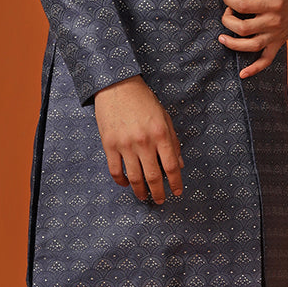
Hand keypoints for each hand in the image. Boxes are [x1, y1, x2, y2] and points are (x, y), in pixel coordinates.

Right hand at [93, 75, 183, 203]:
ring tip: (144, 197)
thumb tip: (178, 165)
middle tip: (160, 200)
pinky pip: (115, 170)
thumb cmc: (143, 101)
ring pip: (134, 177)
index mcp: (160, 134)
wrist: (116, 86)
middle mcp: (144, 141)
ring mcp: (125, 144)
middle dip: (158, 193)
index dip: (175, 182)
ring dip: (140, 191)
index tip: (176, 192)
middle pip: (153, 176)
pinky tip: (127, 184)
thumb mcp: (164, 118)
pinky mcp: (109, 145)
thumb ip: (173, 142)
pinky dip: (121, 181)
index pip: (171, 166)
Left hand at [219, 0, 287, 77]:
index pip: (242, 5)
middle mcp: (275, 21)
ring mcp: (277, 34)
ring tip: (222, 37)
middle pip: (243, 28)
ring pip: (251, 46)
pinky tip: (242, 73)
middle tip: (227, 11)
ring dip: (233, 44)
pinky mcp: (279, 42)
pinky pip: (267, 60)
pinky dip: (255, 69)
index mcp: (273, 3)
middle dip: (227, 19)